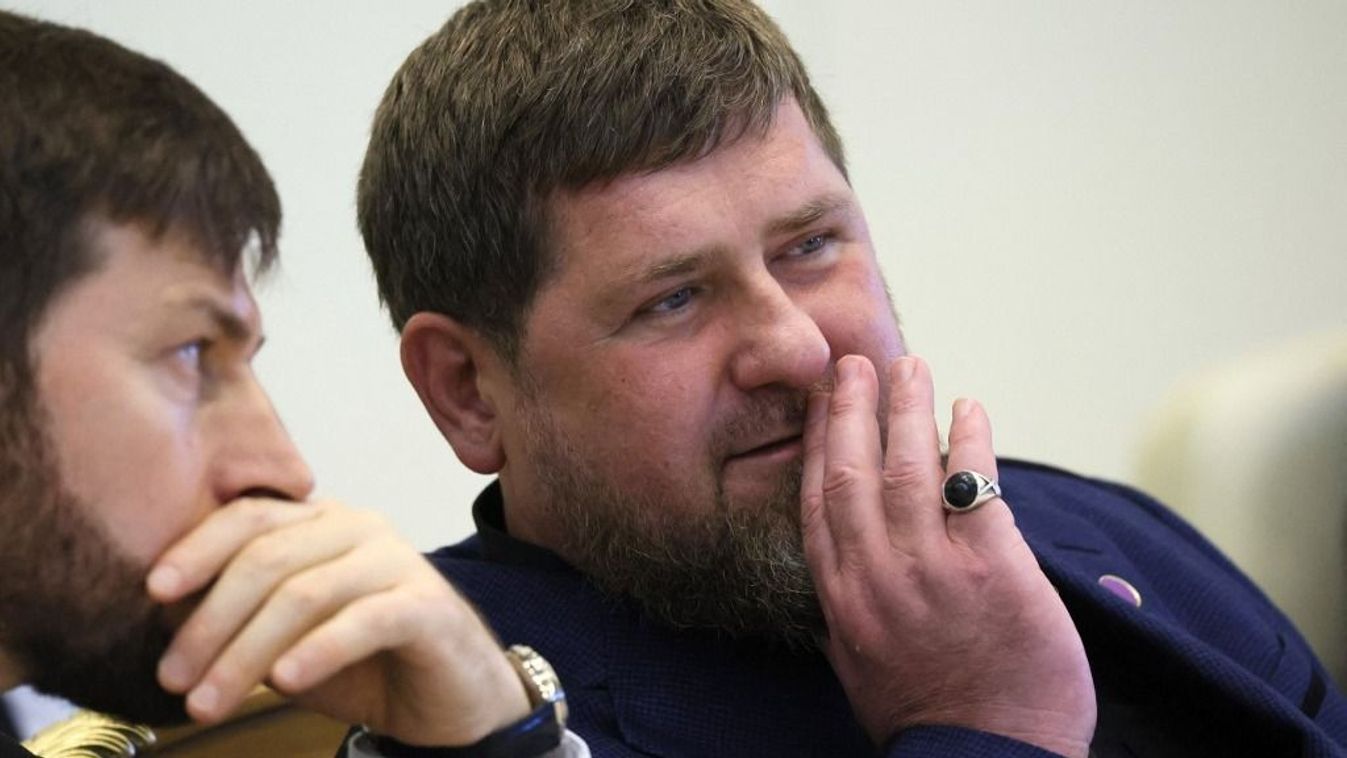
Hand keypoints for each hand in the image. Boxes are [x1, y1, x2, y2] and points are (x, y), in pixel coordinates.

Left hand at [147, 498, 530, 745]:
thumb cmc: (365, 663)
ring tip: (209, 701)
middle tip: (172, 678)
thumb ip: (242, 617)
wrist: (449, 698)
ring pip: (305, 594)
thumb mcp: (288, 640)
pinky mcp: (428, 604)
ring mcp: (398, 561)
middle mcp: (361, 528)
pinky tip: (285, 682)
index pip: (251, 517)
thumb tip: (169, 617)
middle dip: (210, 622)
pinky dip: (317, 651)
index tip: (154, 591)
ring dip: (245, 653)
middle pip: (268, 559)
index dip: (198, 548)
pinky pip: (363, 620)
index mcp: (323, 522)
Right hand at [800, 355, 1094, 756]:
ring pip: (908, 467)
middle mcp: (877, 576)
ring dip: (908, 408)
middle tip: (855, 364)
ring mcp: (933, 570)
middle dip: (852, 410)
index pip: (818, 501)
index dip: (817, 443)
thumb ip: (842, 619)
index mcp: (841, 599)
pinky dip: (971, 441)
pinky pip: (975, 487)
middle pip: (853, 471)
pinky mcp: (994, 569)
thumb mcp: (859, 670)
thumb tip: (829, 584)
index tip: (820, 404)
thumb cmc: (928, 718)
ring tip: (911, 367)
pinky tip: (970, 409)